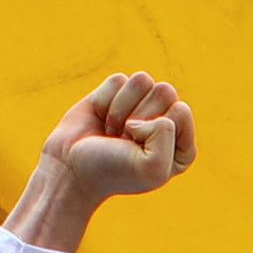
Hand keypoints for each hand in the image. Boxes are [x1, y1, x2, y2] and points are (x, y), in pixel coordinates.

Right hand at [9, 72, 194, 246]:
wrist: (70, 170)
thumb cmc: (112, 172)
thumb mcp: (152, 168)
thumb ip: (167, 133)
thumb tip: (146, 97)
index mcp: (182, 148)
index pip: (181, 111)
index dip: (154, 128)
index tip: (136, 149)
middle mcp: (167, 124)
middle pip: (165, 91)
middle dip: (138, 117)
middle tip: (123, 141)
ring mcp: (141, 107)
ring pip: (142, 80)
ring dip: (121, 109)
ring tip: (113, 132)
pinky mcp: (117, 94)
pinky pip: (118, 80)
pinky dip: (104, 101)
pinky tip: (101, 122)